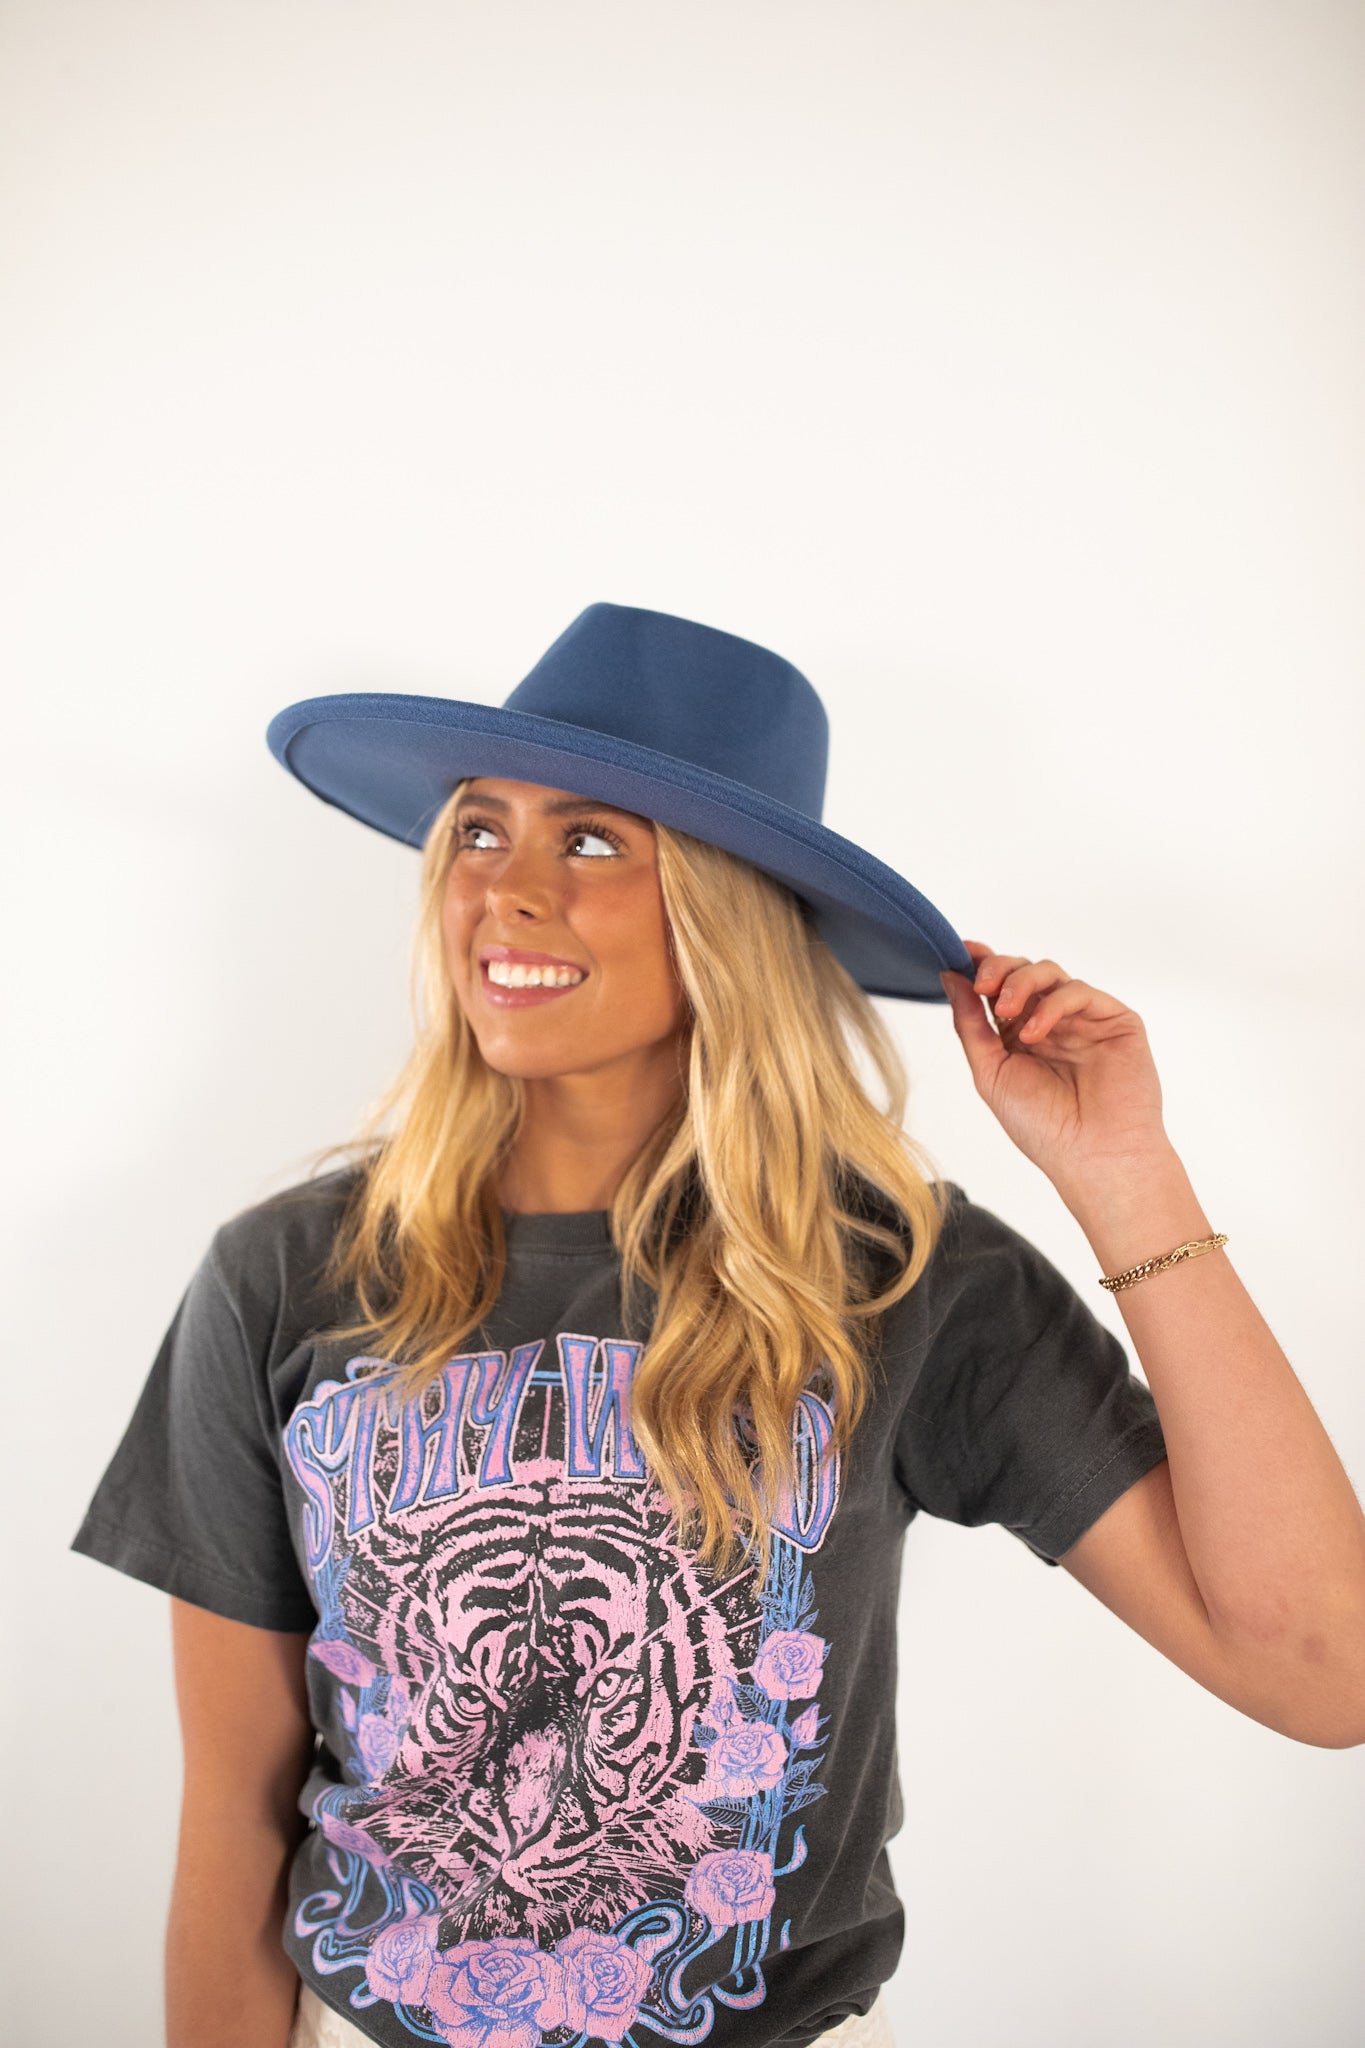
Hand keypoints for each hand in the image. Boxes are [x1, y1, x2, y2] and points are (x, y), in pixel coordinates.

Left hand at [939, 941, 1170, 1196]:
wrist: (1092, 1157)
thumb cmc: (1043, 1127)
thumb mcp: (990, 1072)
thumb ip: (970, 1023)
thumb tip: (950, 976)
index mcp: (1019, 1035)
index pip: (999, 987)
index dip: (981, 964)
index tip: (960, 951)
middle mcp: (1052, 1023)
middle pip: (1022, 972)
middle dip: (997, 969)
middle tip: (981, 984)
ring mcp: (1084, 1020)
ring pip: (1050, 973)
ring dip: (1020, 982)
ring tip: (1004, 1011)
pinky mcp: (1115, 1020)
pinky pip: (1079, 992)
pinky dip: (1052, 1005)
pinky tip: (1035, 1033)